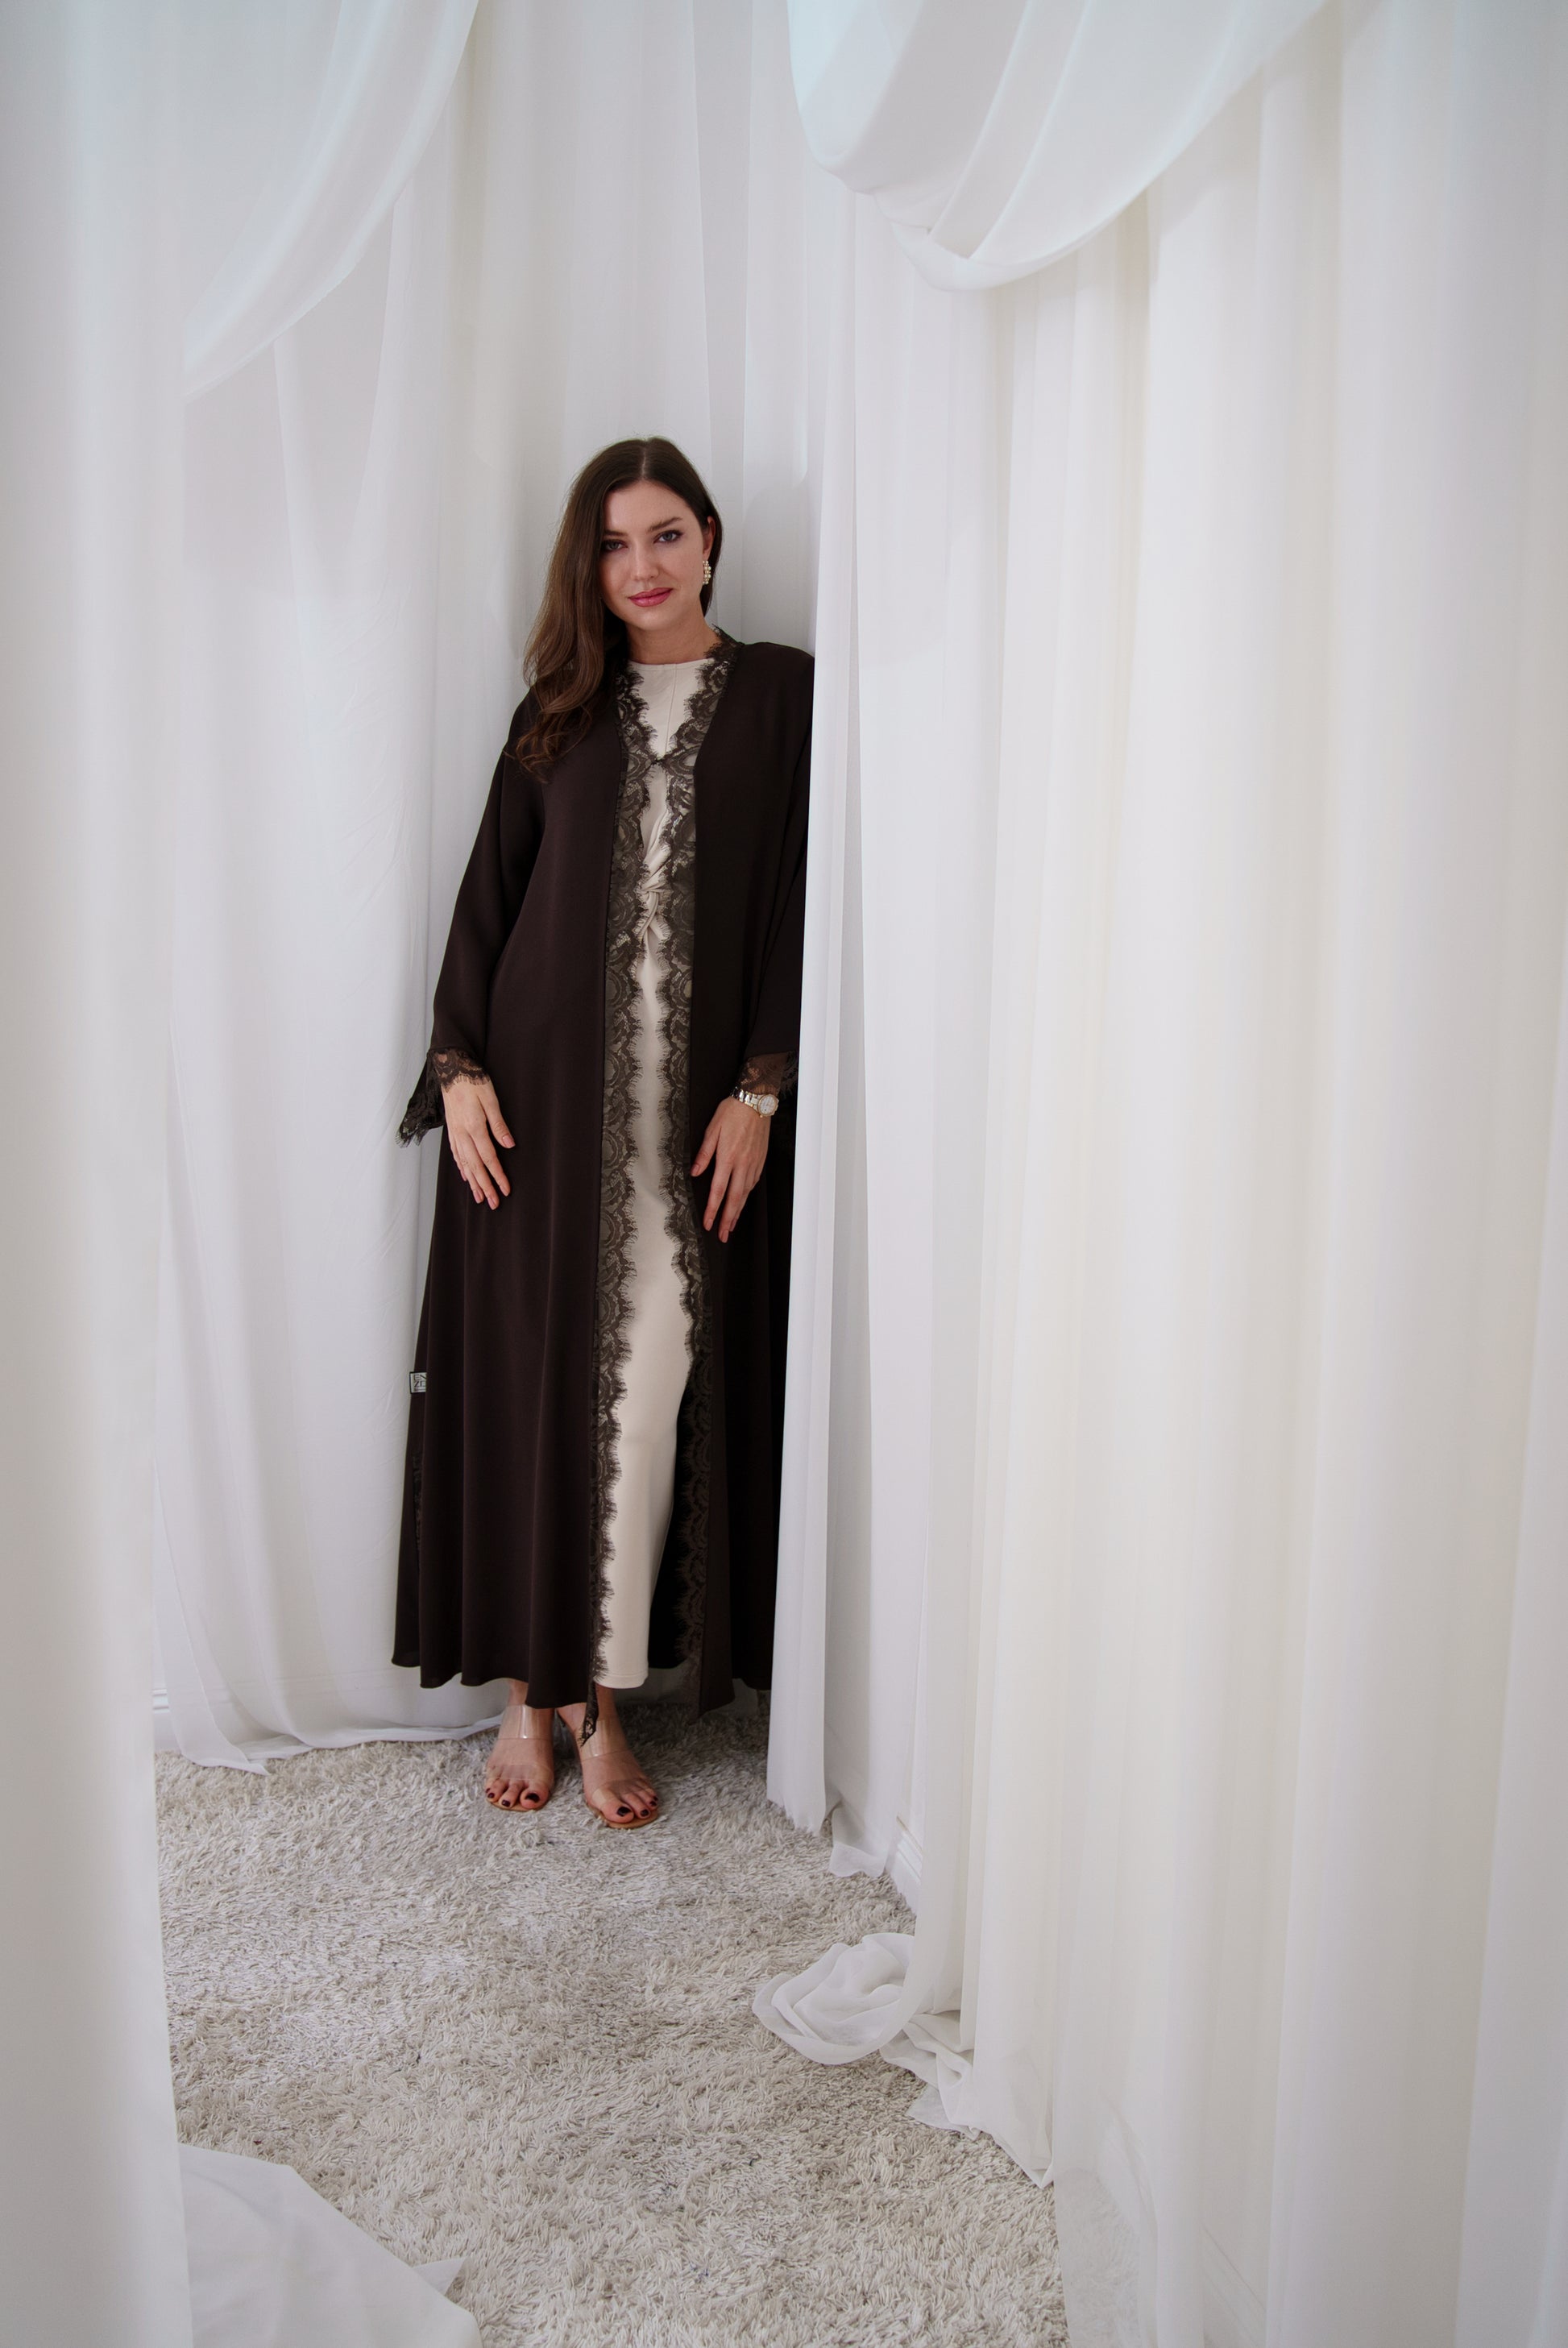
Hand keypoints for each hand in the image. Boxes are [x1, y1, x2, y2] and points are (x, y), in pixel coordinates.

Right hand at [444, 1076, 513, 1207]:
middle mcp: (462, 1134)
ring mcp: (455, 1133)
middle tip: (494, 1203)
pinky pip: (456, 1154)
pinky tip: (466, 1176)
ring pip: (464, 1163)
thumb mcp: (491, 1099)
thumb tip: (509, 1145)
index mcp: (474, 1127)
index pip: (488, 1158)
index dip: (498, 1175)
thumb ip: (499, 1124)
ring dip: (473, 1182)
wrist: (452, 1070)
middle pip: (475, 1166)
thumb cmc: (474, 1082)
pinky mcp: (451, 1130)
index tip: (506, 1189)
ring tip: (480, 1198)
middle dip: (485, 1186)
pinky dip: (461, 1168)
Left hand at [692, 1097, 769, 1242]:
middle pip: (734, 1199)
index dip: (712, 1210)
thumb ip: (703, 1153)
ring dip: (738, 1212)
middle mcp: (742, 1164)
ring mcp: (753, 1163)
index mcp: (728, 1158)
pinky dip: (746, 1196)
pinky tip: (743, 1201)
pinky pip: (753, 1183)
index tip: (707, 1223)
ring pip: (745, 1194)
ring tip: (731, 1225)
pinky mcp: (760, 1160)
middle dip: (727, 1220)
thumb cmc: (732, 1112)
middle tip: (722, 1235)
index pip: (718, 1191)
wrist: (755, 1101)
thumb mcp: (712, 1129)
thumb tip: (695, 1172)